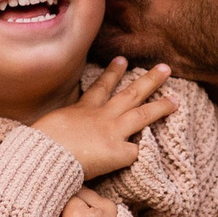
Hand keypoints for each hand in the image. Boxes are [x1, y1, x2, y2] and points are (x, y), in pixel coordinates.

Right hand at [32, 60, 174, 177]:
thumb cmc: (40, 143)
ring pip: (143, 115)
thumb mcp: (50, 125)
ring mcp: (113, 131)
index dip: (113, 73)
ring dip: (162, 106)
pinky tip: (150, 156)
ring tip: (177, 99)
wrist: (44, 154)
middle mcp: (102, 115)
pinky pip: (135, 152)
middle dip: (149, 80)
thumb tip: (58, 133)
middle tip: (165, 68)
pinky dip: (138, 153)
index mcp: (83, 108)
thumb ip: (62, 126)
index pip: (101, 86)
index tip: (123, 60)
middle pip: (131, 93)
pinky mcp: (118, 152)